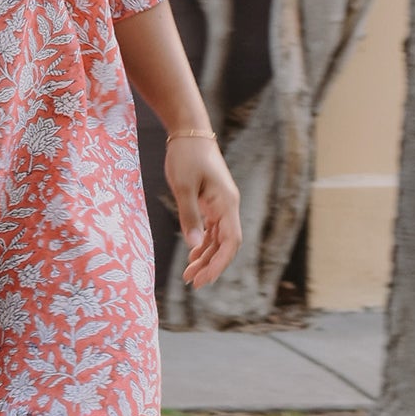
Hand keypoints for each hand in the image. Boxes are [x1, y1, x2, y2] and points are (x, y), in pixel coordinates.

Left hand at [165, 137, 241, 287]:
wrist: (189, 132)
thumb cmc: (186, 156)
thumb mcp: (183, 187)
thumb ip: (189, 216)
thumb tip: (193, 246)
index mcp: (226, 203)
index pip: (231, 242)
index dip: (220, 264)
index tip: (205, 279)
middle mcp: (228, 206)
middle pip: (225, 244)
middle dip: (210, 265)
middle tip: (192, 283)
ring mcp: (220, 204)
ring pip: (217, 239)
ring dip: (205, 257)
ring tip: (188, 275)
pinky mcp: (211, 202)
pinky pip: (211, 229)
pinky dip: (202, 243)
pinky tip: (192, 255)